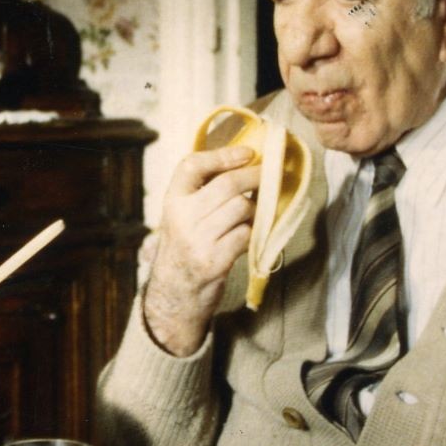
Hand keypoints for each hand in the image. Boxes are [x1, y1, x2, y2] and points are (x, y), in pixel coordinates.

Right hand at [142, 145, 262, 355]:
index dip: (222, 155)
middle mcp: (181, 218)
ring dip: (257, 208)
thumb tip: (246, 162)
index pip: (191, 165)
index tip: (248, 152)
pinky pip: (246, 234)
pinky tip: (250, 235)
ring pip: (242, 208)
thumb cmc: (186, 247)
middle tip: (274, 173)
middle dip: (256, 176)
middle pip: (227, 184)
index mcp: (172, 201)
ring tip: (256, 213)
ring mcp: (197, 240)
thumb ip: (202, 192)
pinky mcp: (214, 261)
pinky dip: (254, 232)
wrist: (175, 293)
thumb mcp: (182, 216)